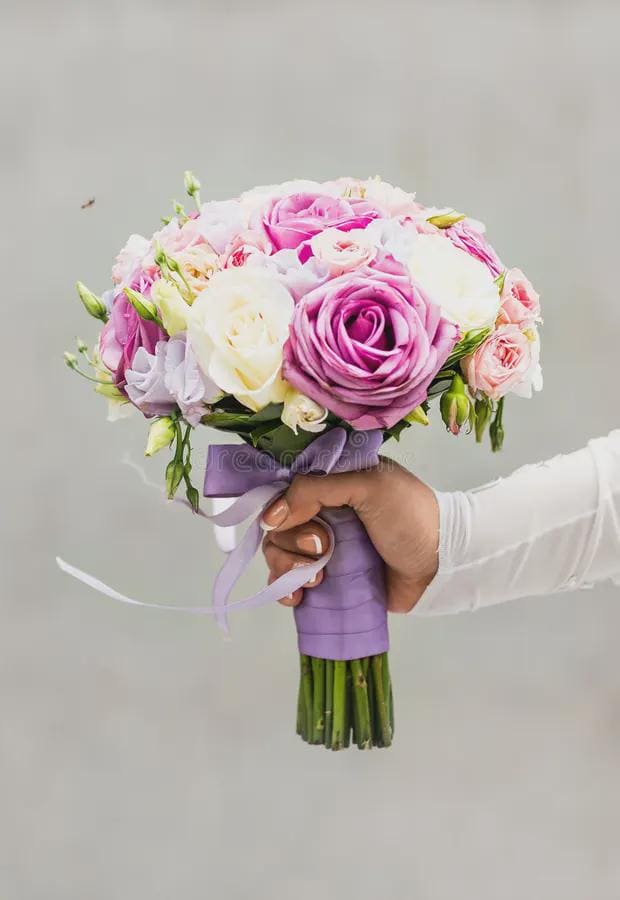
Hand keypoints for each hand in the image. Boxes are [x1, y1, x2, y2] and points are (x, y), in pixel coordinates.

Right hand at [261, 458, 438, 612]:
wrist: (441, 565)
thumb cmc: (411, 517)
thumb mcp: (368, 485)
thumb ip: (317, 489)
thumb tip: (271, 517)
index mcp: (332, 484)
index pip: (285, 490)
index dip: (278, 506)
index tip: (285, 520)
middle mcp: (323, 515)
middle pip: (278, 527)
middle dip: (292, 541)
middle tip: (322, 548)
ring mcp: (324, 550)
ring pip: (279, 555)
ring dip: (288, 567)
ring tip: (318, 577)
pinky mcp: (328, 580)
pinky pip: (290, 584)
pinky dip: (286, 590)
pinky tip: (298, 596)